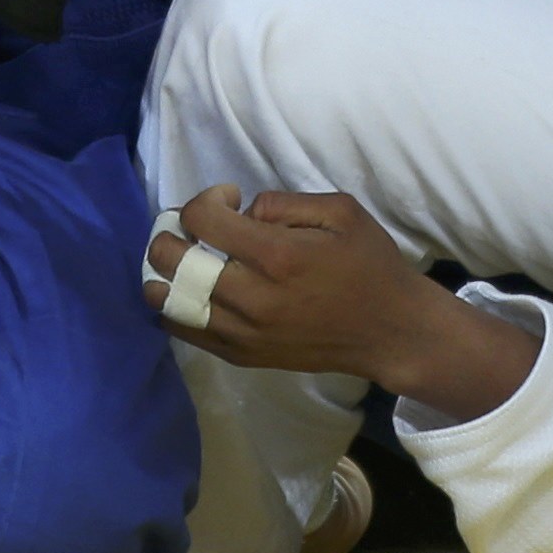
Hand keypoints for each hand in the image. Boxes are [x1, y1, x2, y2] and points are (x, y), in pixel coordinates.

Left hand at [145, 185, 540, 424]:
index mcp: (277, 255)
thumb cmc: (369, 264)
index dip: (206, 198)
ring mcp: (243, 333)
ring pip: (169, 302)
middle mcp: (251, 298)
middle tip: (195, 225)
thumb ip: (284, 203)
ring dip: (163, 272)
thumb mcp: (341, 211)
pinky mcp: (242, 355)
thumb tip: (242, 212)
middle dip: (172, 232)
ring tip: (183, 258)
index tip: (229, 197)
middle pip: (174, 261)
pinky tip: (187, 290)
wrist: (389, 331)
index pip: (203, 219)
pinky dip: (173, 307)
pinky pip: (185, 331)